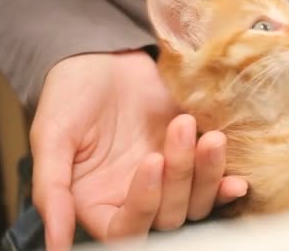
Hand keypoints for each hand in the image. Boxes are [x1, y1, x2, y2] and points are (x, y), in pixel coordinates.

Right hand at [30, 51, 247, 249]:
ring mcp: (166, 179)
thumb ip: (51, 190)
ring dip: (206, 176)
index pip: (125, 230)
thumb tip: (55, 245)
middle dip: (179, 178)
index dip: (143, 204)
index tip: (150, 160)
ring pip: (195, 204)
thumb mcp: (51, 137)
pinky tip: (237, 180)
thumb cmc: (71, 93)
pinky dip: (224, 184)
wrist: (105, 57)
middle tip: (181, 128)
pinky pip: (212, 184)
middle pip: (167, 218)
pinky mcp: (190, 159)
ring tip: (210, 138)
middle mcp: (134, 197)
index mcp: (97, 202)